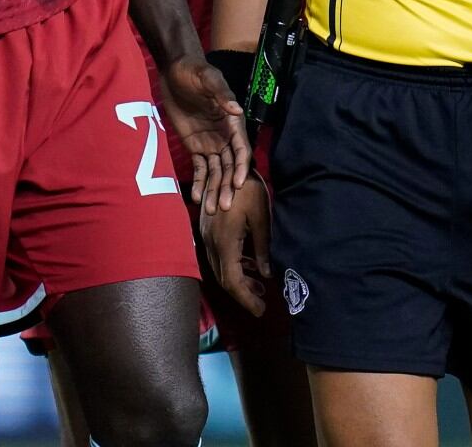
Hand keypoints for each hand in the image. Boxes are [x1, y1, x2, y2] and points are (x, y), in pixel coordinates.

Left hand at [160, 55, 249, 210]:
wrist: (174, 70)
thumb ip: (222, 95)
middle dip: (227, 187)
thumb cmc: (195, 71)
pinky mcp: (194, 146)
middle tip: (224, 207)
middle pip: (229, 167)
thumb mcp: (209, 79)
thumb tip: (236, 109)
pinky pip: (199, 168)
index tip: (237, 184)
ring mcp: (209, 143)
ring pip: (215, 172)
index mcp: (232, 123)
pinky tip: (197, 198)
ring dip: (214, 190)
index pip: (240, 150)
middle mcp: (224, 137)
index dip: (240, 167)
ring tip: (212, 210)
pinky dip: (199, 183)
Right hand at [201, 175, 272, 316]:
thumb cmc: (250, 189)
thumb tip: (265, 275)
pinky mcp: (207, 229)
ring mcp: (206, 235)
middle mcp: (211, 242)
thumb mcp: (262, 219)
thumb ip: (262, 249)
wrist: (227, 160)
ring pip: (219, 268)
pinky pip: (218, 256)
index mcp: (225, 242)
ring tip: (259, 286)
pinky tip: (248, 265)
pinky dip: (233, 266)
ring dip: (238, 280)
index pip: (232, 281)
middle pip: (223, 278)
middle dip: (242, 294)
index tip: (261, 311)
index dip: (246, 299)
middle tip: (261, 303)